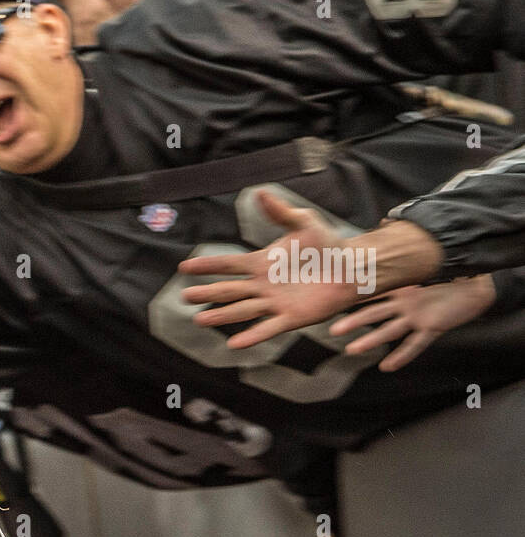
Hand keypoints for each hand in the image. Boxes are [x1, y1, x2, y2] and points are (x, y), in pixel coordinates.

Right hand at [179, 190, 365, 347]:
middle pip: (229, 290)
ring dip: (221, 316)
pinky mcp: (290, 318)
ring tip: (200, 320)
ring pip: (241, 310)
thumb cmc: (327, 246)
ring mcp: (274, 303)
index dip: (207, 265)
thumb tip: (260, 192)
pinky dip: (252, 336)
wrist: (351, 269)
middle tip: (186, 296)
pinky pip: (268, 328)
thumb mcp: (304, 223)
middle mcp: (262, 285)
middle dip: (207, 293)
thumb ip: (281, 212)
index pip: (228, 264)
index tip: (184, 267)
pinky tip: (234, 344)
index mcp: (261, 263)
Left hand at [328, 276, 496, 372]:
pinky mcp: (434, 326)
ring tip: (353, 350)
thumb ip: (397, 284)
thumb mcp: (418, 282)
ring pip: (390, 330)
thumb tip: (376, 276)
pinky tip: (387, 367)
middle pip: (374, 312)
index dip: (352, 301)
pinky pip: (415, 344)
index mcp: (401, 290)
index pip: (371, 296)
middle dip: (353, 321)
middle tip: (333, 330)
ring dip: (370, 340)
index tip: (331, 304)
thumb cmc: (444, 284)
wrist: (475, 287)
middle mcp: (406, 301)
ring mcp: (419, 314)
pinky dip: (401, 357)